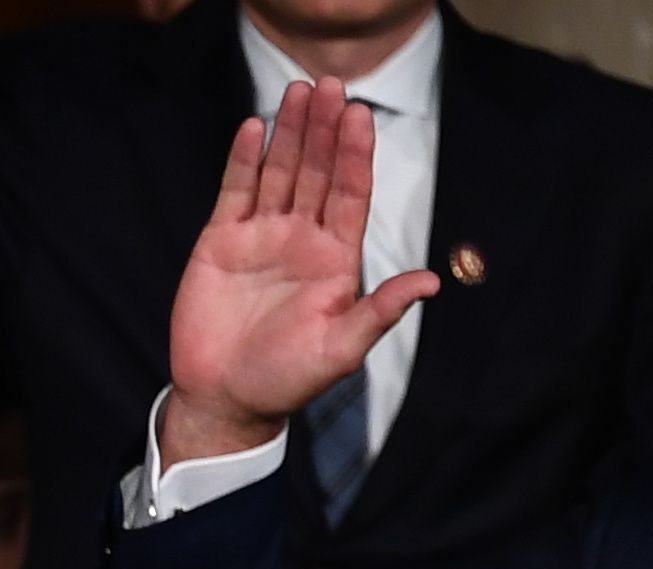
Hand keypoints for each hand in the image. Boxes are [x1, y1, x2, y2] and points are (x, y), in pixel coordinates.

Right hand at [164, 84, 438, 463]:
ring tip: (297, 91)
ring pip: (280, 172)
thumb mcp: (341, 349)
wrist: (225, 399)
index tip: (360, 116)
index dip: (355, 155)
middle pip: (317, 172)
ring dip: (290, 133)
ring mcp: (261, 236)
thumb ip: (380, 311)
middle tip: (330, 85)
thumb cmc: (286, 380)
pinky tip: (255, 128)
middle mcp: (302, 238)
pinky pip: (236, 191)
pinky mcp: (222, 242)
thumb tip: (431, 282)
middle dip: (324, 130)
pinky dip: (244, 160)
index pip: (350, 193)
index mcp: (335, 258)